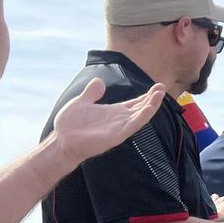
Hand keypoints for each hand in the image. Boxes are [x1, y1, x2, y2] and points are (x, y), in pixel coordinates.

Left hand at [51, 79, 166, 166]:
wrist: (61, 141)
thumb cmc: (70, 125)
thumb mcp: (81, 102)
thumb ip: (91, 93)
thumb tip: (99, 81)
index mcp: (114, 112)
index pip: (135, 103)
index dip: (146, 95)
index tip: (157, 86)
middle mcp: (120, 120)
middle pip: (142, 108)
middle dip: (153, 98)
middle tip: (162, 86)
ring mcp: (120, 128)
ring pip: (141, 116)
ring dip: (152, 105)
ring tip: (160, 94)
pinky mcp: (117, 135)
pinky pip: (133, 125)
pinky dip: (143, 116)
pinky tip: (150, 108)